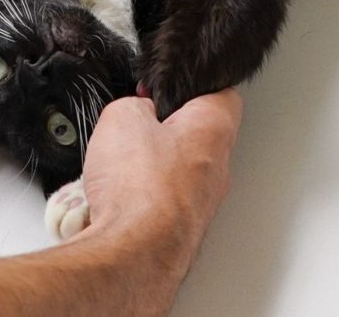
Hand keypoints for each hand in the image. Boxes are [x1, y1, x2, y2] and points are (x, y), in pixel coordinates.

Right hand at [71, 89, 241, 274]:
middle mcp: (218, 169)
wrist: (133, 253)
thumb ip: (133, 106)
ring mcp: (202, 205)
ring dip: (150, 168)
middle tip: (138, 126)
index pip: (221, 93)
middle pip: (197, 136)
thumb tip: (132, 112)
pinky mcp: (182, 231)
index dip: (191, 84)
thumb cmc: (140, 188)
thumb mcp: (122, 116)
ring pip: (178, 173)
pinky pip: (161, 203)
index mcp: (215, 130)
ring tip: (119, 167)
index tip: (170, 86)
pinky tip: (117, 198)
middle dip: (165, 129)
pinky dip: (140, 199)